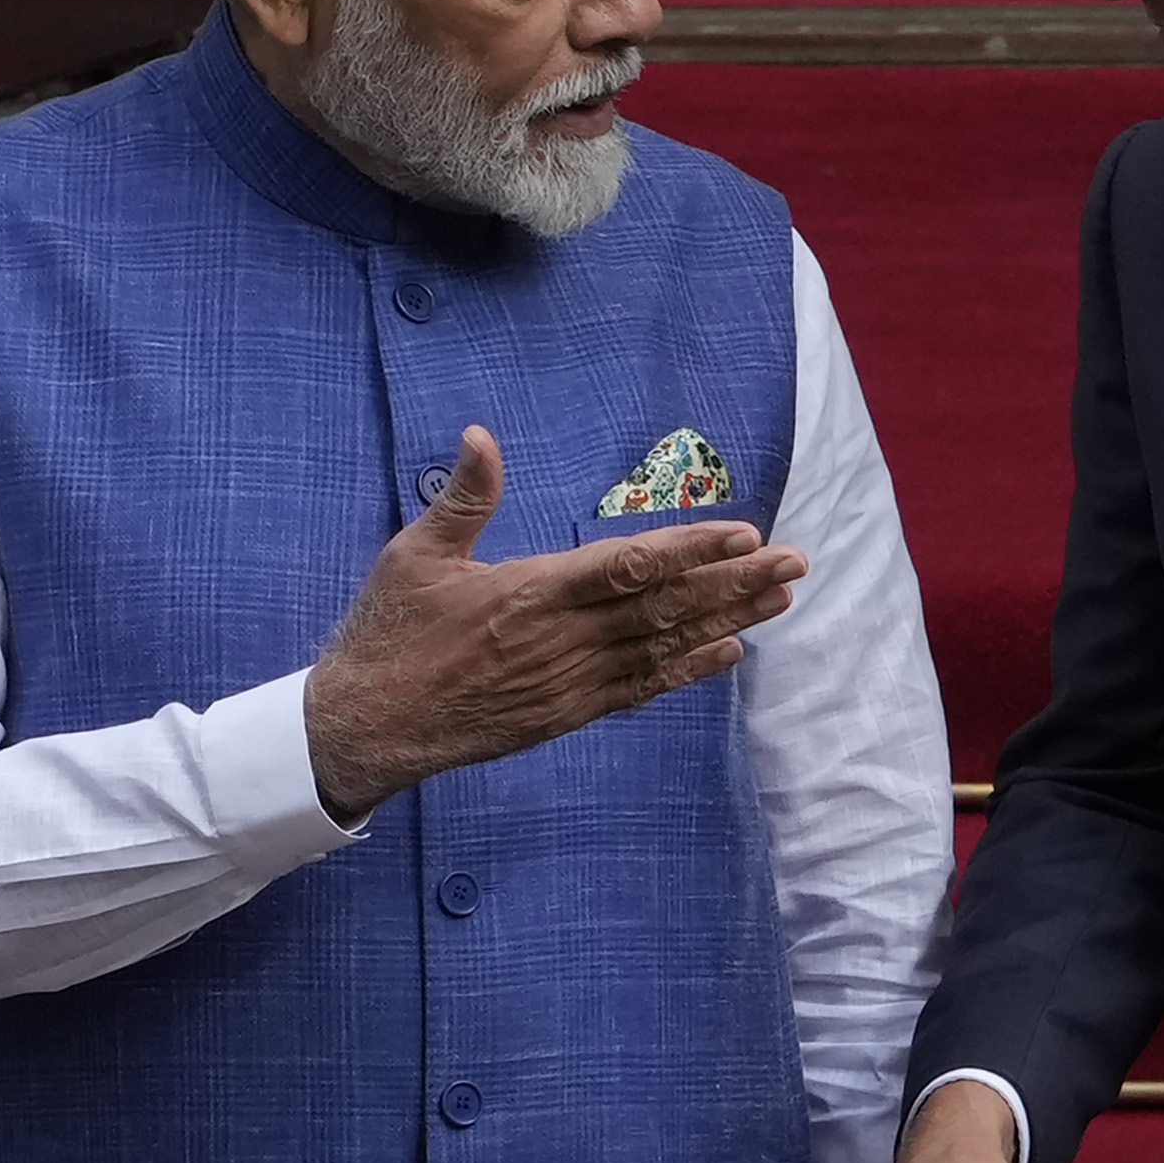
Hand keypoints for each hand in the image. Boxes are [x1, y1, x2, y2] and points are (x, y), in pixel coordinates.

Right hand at [301, 425, 806, 821]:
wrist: (366, 728)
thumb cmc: (388, 634)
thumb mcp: (415, 555)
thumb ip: (464, 497)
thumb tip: (483, 434)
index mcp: (530, 592)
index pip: (629, 567)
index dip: (692, 550)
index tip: (745, 532)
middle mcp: (562, 640)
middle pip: (665, 607)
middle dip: (735, 582)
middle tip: (797, 561)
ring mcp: (568, 682)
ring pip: (664, 648)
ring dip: (727, 621)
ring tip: (781, 598)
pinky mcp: (564, 714)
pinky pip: (640, 691)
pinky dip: (687, 672)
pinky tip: (730, 654)